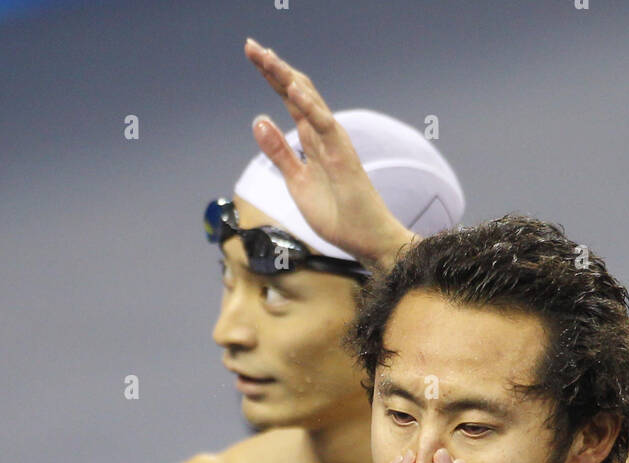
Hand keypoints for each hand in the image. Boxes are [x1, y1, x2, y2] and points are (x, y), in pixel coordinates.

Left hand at [244, 38, 412, 266]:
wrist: (366, 239)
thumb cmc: (338, 215)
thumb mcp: (297, 182)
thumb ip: (279, 153)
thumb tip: (259, 120)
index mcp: (313, 140)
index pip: (290, 101)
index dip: (272, 78)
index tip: (253, 55)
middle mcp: (324, 135)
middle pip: (297, 92)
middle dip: (273, 69)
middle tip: (251, 46)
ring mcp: (334, 143)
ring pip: (309, 101)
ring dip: (287, 78)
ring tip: (266, 57)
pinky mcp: (343, 157)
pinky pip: (324, 125)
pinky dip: (309, 106)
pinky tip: (292, 89)